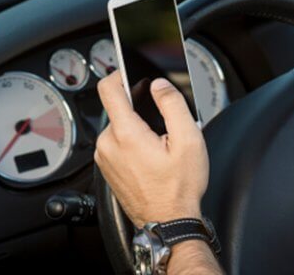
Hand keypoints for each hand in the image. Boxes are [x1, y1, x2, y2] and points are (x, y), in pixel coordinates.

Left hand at [94, 74, 207, 227]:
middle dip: (140, 110)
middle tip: (163, 126)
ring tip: (159, 147)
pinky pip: (116, 144)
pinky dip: (131, 144)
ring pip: (118, 127)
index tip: (131, 72)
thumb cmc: (179, 188)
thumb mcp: (189, 141)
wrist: (168, 221)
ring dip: (136, 129)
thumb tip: (160, 86)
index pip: (109, 89)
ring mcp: (104, 158)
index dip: (120, 74)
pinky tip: (150, 158)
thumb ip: (173, 105)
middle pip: (118, 109)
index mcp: (126, 133)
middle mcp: (108, 144)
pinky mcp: (107, 168)